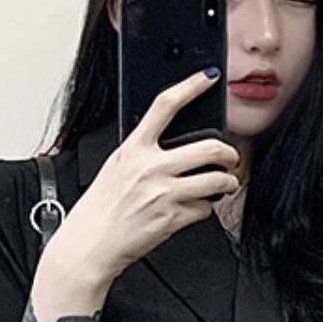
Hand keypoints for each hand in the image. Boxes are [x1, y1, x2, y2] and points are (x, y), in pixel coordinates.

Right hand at [53, 70, 240, 283]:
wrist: (91, 244)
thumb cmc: (101, 207)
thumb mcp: (116, 167)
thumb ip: (143, 152)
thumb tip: (174, 145)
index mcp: (134, 148)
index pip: (165, 105)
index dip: (191, 86)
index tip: (209, 77)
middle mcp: (150, 168)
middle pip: (209, 147)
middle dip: (229, 153)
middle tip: (231, 158)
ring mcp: (162, 194)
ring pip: (216, 180)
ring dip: (228, 182)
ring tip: (226, 184)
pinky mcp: (171, 219)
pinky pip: (205, 208)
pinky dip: (206, 208)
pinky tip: (196, 208)